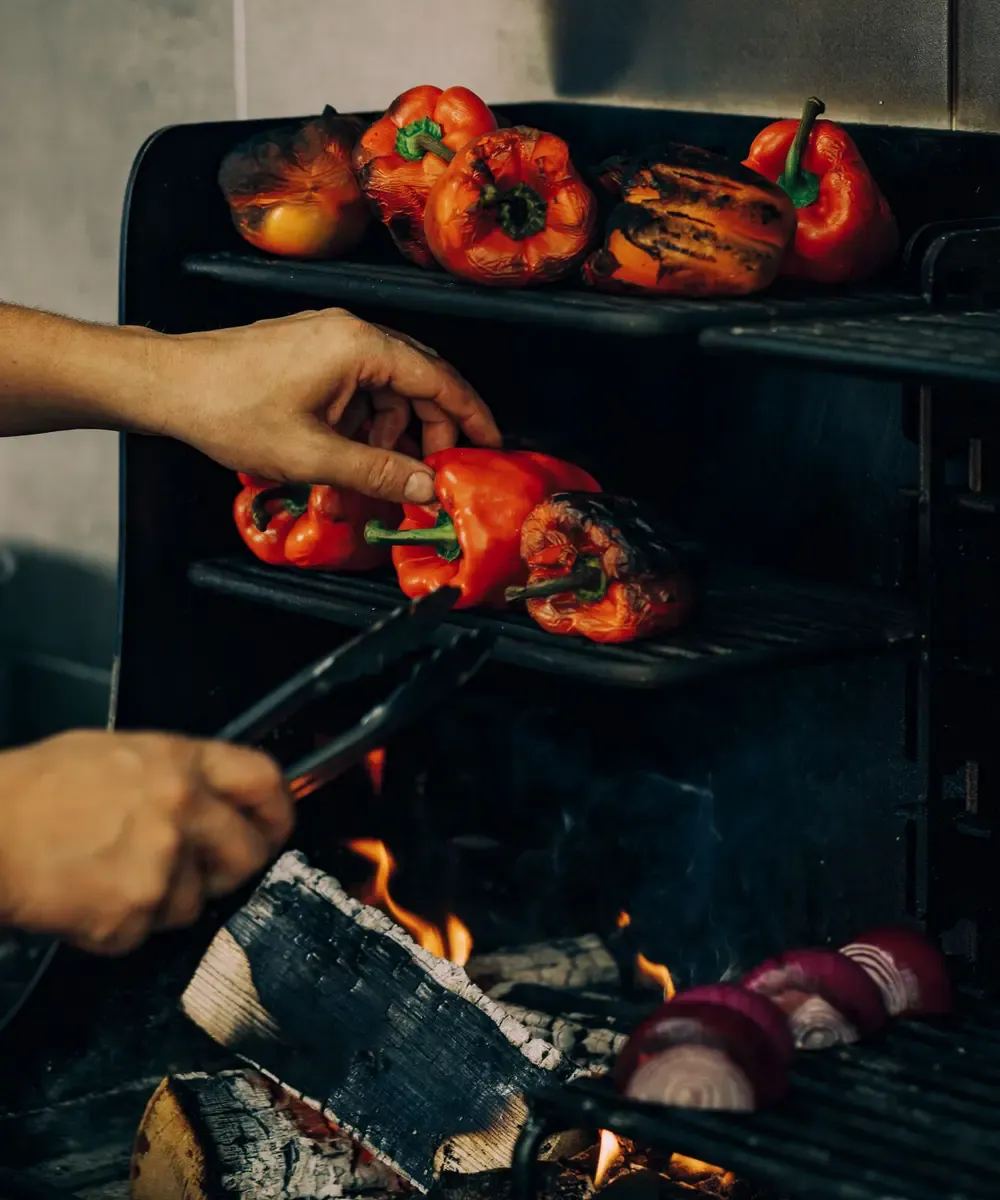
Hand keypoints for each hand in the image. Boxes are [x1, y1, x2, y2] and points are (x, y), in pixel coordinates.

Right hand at [0, 730, 291, 954]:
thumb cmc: (37, 788)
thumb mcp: (120, 752)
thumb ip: (178, 773)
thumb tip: (216, 797)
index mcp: (181, 763)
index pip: (264, 781)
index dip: (277, 809)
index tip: (274, 826)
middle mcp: (183, 811)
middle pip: (249, 853)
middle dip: (233, 868)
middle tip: (203, 869)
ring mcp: (161, 866)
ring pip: (197, 902)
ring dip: (166, 900)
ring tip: (115, 874)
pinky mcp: (132, 915)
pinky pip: (148, 932)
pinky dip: (122, 925)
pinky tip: (90, 896)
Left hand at [154, 308, 501, 503]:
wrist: (168, 385)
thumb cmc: (228, 409)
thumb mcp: (312, 454)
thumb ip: (378, 472)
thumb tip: (427, 487)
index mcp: (359, 346)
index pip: (439, 378)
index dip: (470, 415)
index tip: (490, 443)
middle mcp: (349, 332)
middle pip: (417, 380)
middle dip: (429, 431)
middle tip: (431, 474)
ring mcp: (328, 338)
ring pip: (386, 388)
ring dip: (389, 433)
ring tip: (371, 475)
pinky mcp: (310, 351)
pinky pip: (357, 386)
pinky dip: (362, 422)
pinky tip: (345, 455)